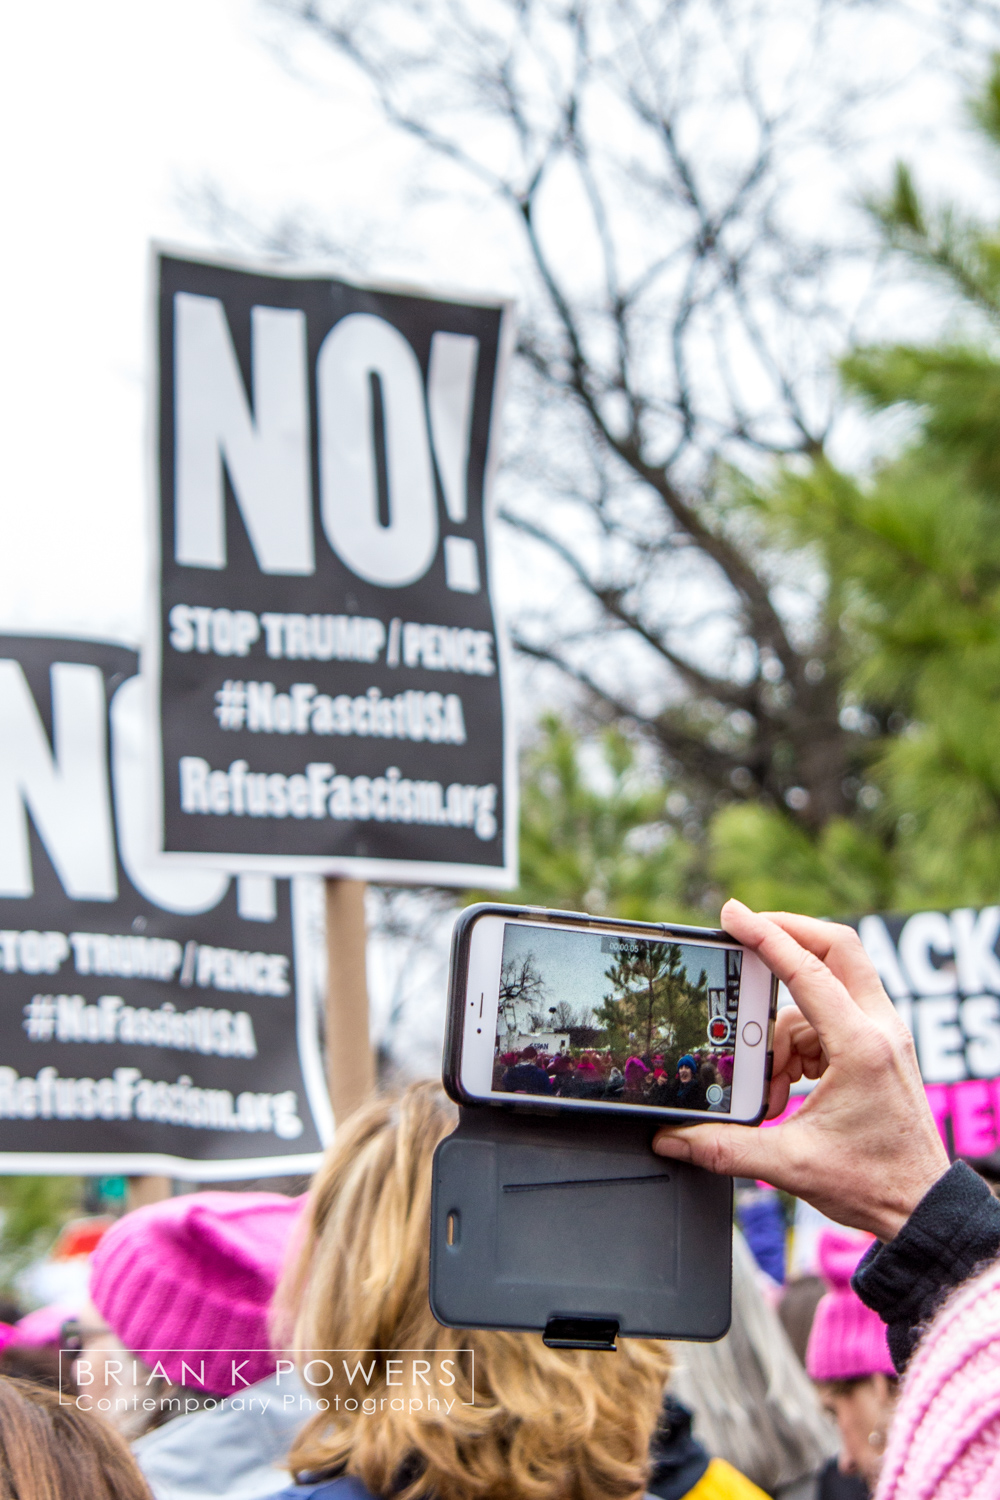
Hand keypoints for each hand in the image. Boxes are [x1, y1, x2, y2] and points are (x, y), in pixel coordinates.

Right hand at [652, 900, 949, 1239]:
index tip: (732, 914)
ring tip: (769, 1083)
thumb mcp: (790, 1163)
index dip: (766, 937)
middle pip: (836, 947)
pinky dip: (799, 1041)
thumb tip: (674, 1137)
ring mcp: (883, 1034)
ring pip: (825, 990)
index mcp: (860, 1046)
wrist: (921, 1208)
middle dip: (788, 936)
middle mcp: (879, 1029)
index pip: (807, 971)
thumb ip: (724, 1146)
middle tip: (745, 938)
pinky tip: (786, 1086)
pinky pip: (829, 1017)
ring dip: (785, 1024)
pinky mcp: (879, 1046)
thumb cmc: (874, 1184)